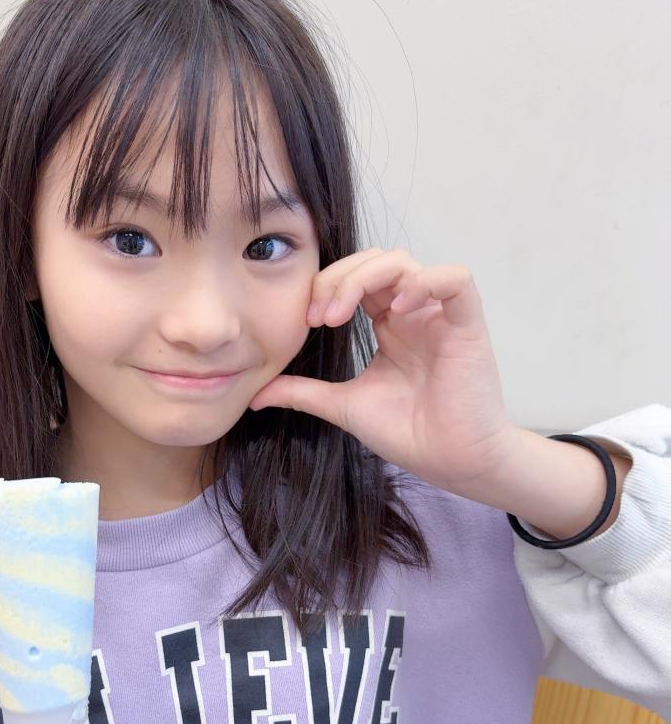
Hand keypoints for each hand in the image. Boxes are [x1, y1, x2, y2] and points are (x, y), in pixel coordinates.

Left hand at [248, 247, 517, 493]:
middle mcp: (413, 312)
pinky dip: (424, 281)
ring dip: (366, 277)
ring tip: (341, 314)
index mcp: (388, 324)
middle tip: (318, 317)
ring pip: (405, 261)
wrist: (452, 463)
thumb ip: (303, 393)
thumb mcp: (343, 406)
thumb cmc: (409, 433)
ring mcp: (440, 316)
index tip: (307, 321)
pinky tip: (396, 308)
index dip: (326, 287)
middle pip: (375, 260)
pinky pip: (456, 278)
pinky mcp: (468, 325)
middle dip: (338, 278)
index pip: (355, 277)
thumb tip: (256, 394)